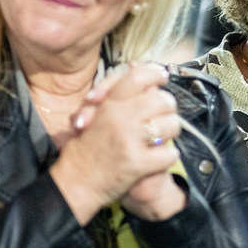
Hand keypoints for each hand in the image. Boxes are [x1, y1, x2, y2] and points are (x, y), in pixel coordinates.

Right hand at [49, 63, 182, 223]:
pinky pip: (169, 154)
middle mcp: (120, 119)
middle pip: (162, 101)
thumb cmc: (87, 146)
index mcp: (110, 104)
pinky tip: (159, 158)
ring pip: (170, 126)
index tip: (162, 77)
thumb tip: (138, 65)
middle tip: (164, 113)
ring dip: (170, 132)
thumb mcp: (96, 111)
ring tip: (162, 137)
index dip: (155, 74)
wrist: (76, 182)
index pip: (138, 78)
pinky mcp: (138, 164)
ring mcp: (130, 141)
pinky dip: (168, 157)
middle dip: (168, 107)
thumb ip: (116, 90)